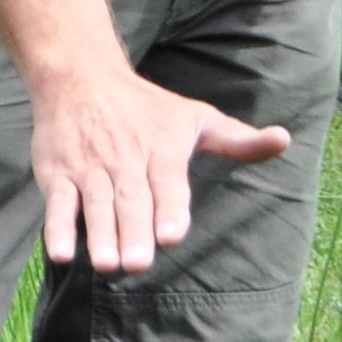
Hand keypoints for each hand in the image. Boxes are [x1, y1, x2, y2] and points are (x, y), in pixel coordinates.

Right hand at [31, 64, 290, 277]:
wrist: (80, 76)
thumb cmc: (147, 107)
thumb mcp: (196, 118)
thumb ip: (237, 140)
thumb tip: (285, 140)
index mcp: (161, 148)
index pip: (167, 181)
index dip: (169, 208)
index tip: (171, 236)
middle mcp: (125, 158)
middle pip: (130, 199)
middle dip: (133, 231)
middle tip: (137, 264)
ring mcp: (89, 167)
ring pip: (95, 205)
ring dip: (99, 235)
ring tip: (107, 265)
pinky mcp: (58, 174)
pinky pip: (57, 204)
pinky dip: (57, 227)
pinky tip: (61, 253)